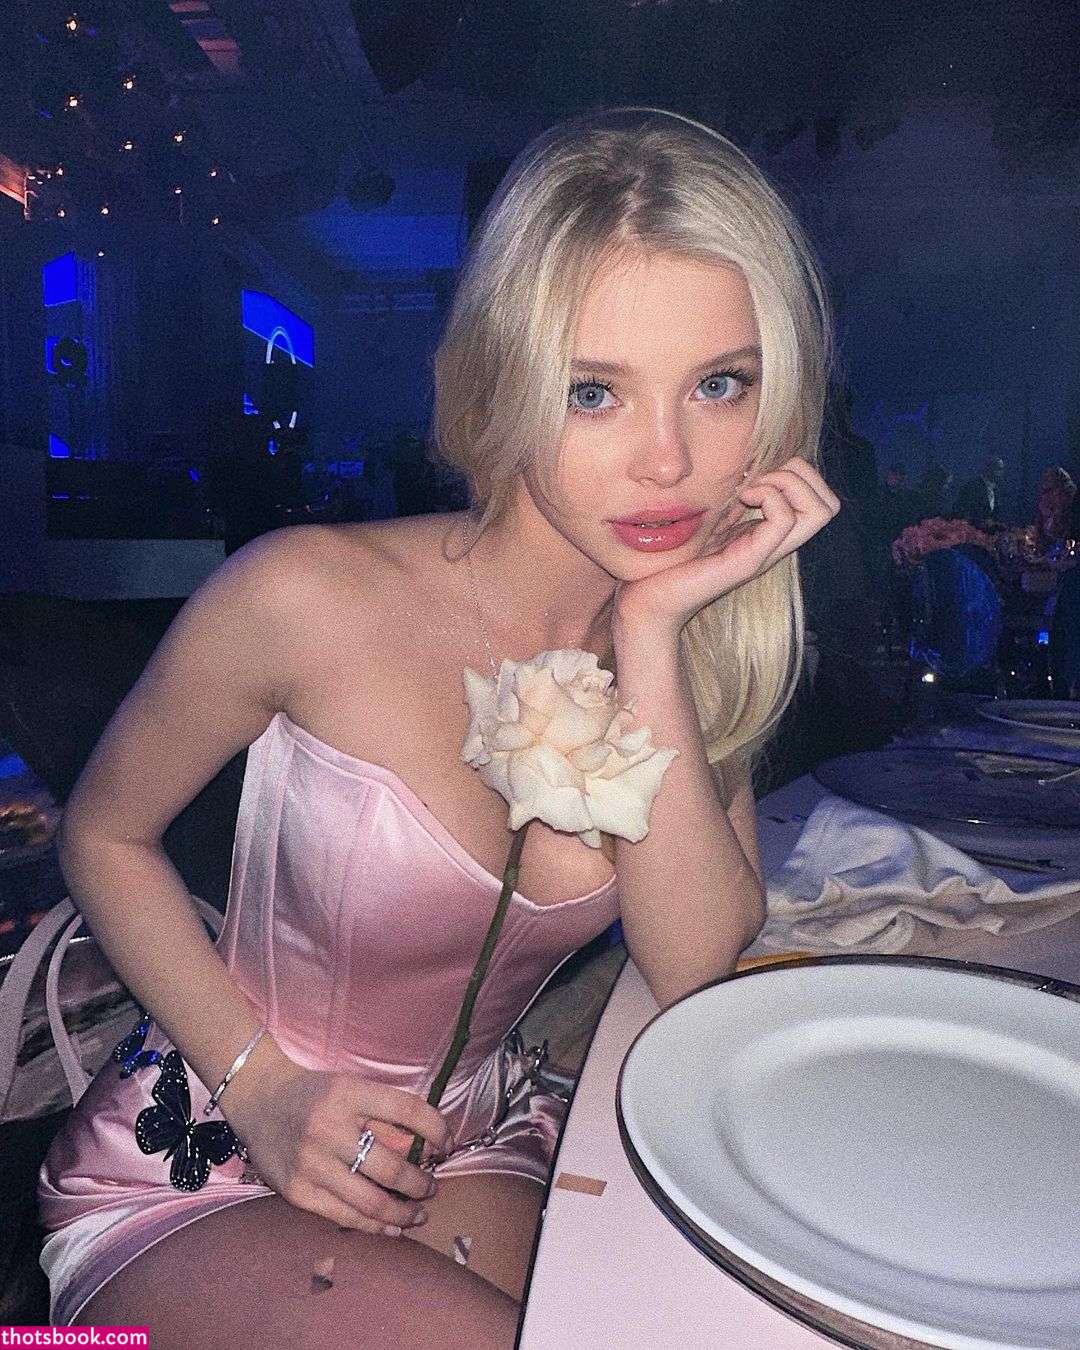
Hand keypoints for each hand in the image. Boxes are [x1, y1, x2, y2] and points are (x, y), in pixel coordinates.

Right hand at [220, 1054, 451, 1235]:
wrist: (259, 1099)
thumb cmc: (314, 1093)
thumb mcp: (350, 1085)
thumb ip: (384, 1109)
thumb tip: (431, 1140)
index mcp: (349, 1093)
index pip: (407, 1110)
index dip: (436, 1129)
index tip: (448, 1145)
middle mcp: (330, 1128)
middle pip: (391, 1166)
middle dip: (421, 1183)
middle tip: (432, 1188)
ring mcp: (311, 1163)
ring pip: (371, 1201)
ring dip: (403, 1212)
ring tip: (420, 1213)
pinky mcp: (297, 1191)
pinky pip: (343, 1216)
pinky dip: (373, 1226)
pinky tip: (391, 1228)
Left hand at [614, 457, 839, 637]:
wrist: (648, 600)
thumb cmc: (670, 558)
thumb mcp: (707, 515)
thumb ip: (731, 495)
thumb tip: (748, 461)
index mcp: (767, 534)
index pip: (820, 499)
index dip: (797, 473)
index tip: (756, 475)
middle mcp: (774, 546)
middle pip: (829, 505)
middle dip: (800, 473)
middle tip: (757, 479)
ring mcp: (765, 554)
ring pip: (820, 511)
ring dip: (786, 482)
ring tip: (749, 490)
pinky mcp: (748, 561)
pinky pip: (783, 520)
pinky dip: (767, 496)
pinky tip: (739, 500)